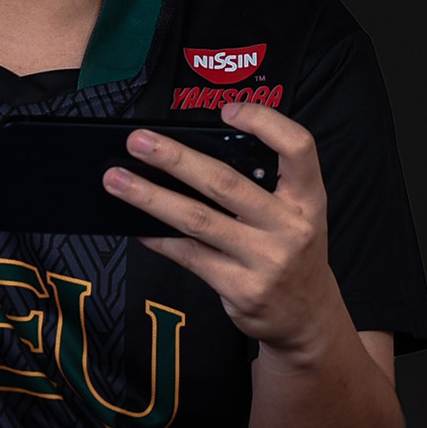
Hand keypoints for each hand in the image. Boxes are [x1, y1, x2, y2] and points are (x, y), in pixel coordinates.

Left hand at [104, 103, 351, 356]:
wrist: (307, 316)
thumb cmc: (292, 252)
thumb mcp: (296, 213)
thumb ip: (263, 185)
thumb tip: (193, 156)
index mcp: (308, 198)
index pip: (298, 147)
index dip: (265, 122)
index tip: (228, 110)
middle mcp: (291, 227)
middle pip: (226, 183)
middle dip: (175, 159)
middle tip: (138, 142)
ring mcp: (266, 260)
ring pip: (198, 220)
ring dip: (152, 197)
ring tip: (118, 180)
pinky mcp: (241, 289)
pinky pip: (190, 256)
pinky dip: (159, 238)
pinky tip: (137, 225)